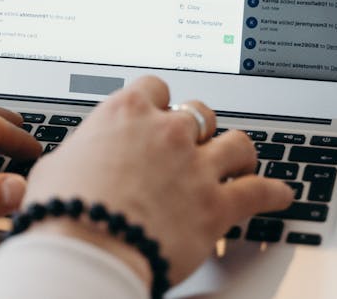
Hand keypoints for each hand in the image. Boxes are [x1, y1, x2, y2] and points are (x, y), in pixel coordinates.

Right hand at [21, 76, 293, 285]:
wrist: (86, 250)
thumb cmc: (63, 210)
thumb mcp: (56, 166)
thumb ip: (80, 152)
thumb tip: (76, 158)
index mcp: (126, 113)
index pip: (155, 88)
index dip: (158, 103)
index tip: (158, 114)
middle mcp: (167, 132)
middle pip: (200, 112)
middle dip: (199, 128)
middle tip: (195, 143)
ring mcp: (196, 166)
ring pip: (237, 144)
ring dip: (238, 154)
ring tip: (239, 162)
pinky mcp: (217, 205)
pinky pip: (259, 191)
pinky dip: (273, 193)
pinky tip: (280, 194)